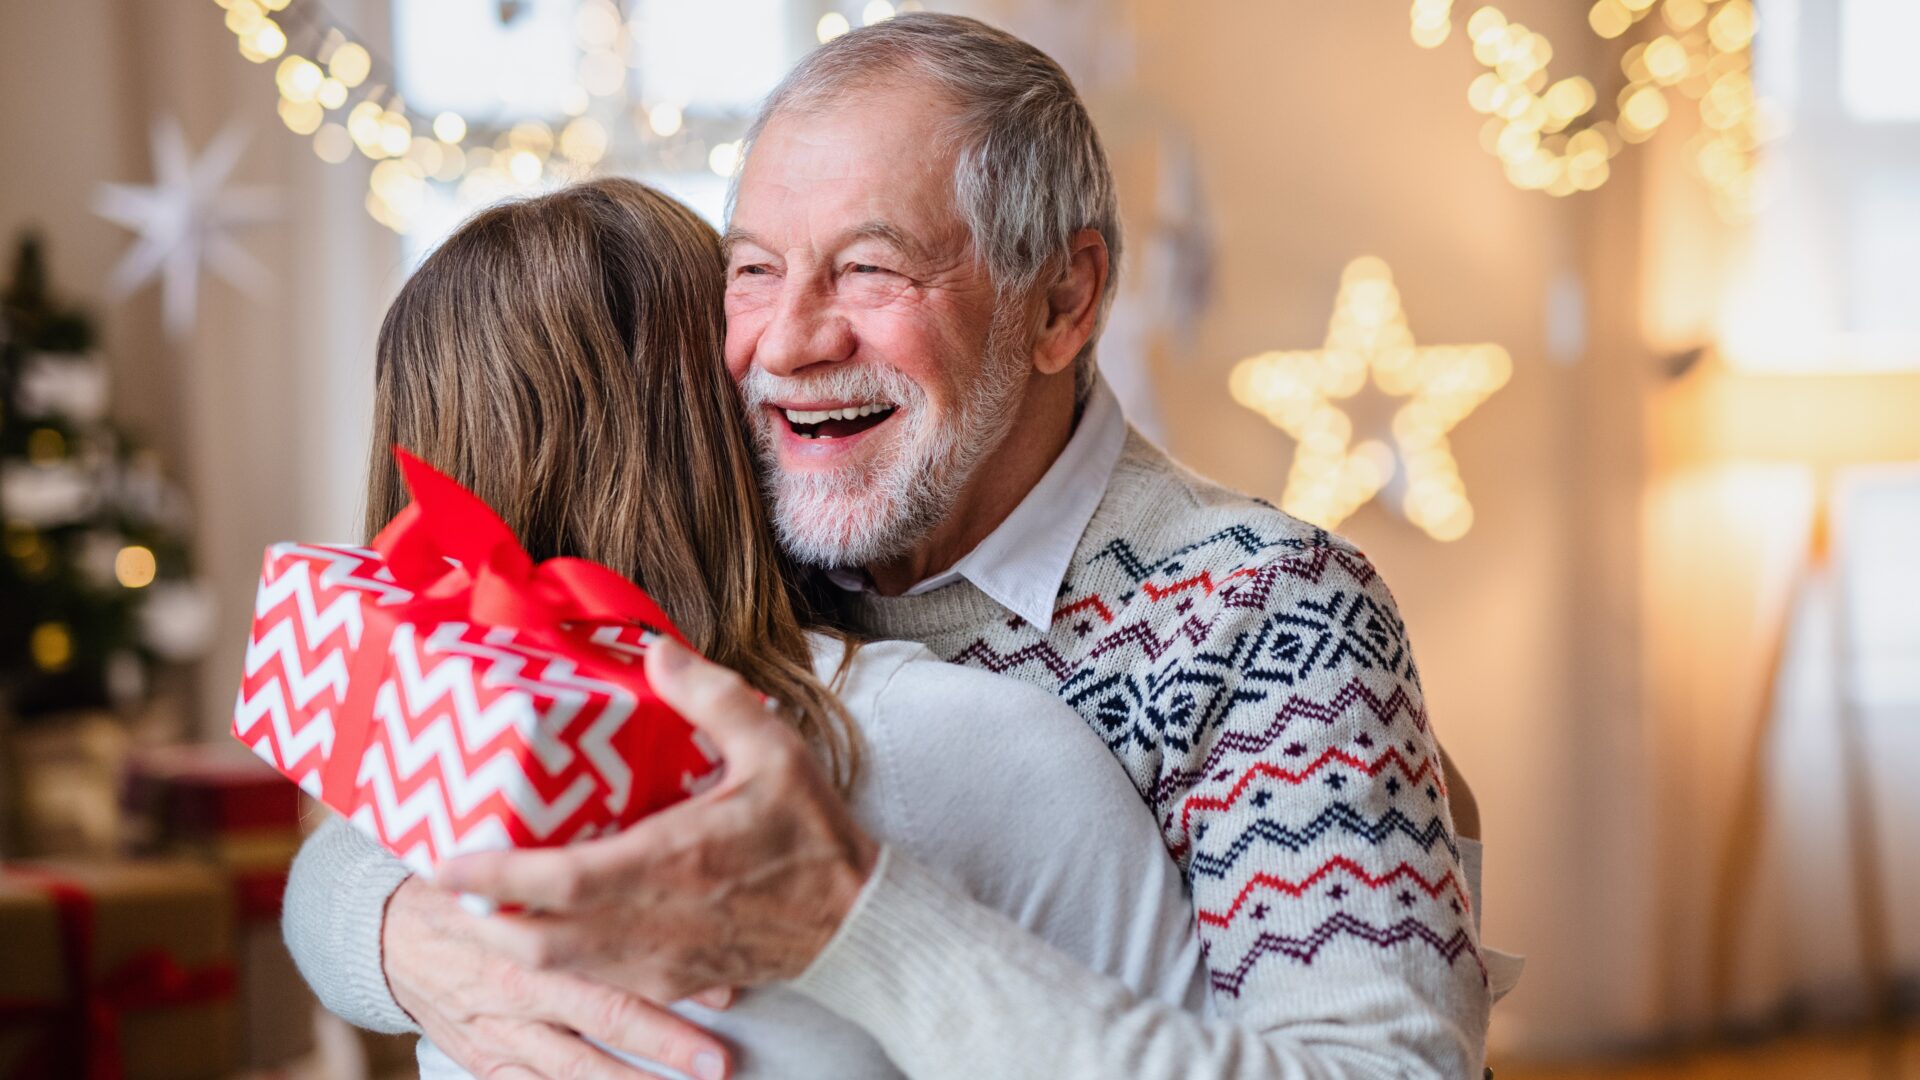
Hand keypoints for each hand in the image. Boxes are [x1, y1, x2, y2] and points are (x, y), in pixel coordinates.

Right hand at [382, 874, 732, 1079]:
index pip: (608, 954)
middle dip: (664, 1043)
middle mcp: (519, 984)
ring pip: (572, 1068)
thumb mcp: (521, 867)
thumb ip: (586, 874)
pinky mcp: (484, 1061)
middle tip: (718, 1063)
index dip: (668, 979)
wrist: (390, 934)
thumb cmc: (476, 889)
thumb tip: (671, 866)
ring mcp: (500, 1031)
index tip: (725, 993)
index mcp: (531, 928)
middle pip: (602, 1018)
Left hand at [435, 636, 879, 1002]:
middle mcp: (654, 920)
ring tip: (481, 905)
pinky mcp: (674, 980)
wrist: (857, 922)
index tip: (443, 861)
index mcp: (670, 862)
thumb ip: (712, 697)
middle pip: (537, 940)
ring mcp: (661, 960)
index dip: (492, 878)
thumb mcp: (775, 750)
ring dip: (512, 941)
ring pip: (561, 969)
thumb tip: (656, 650)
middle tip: (444, 883)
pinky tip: (549, 931)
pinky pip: (598, 979)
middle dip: (481, 918)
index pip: (557, 882)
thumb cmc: (815, 836)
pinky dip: (560, 961)